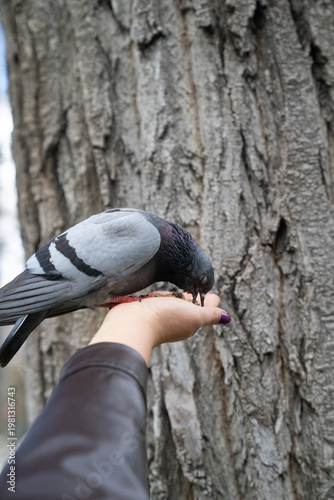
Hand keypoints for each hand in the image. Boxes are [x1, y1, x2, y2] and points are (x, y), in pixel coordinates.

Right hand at [89, 293, 230, 364]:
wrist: (132, 323)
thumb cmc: (166, 319)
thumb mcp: (194, 316)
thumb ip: (210, 315)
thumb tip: (227, 318)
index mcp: (190, 320)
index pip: (204, 308)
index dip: (209, 300)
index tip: (212, 292)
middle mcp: (176, 317)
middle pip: (189, 306)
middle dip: (195, 298)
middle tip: (200, 286)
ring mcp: (160, 313)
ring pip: (173, 303)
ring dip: (178, 296)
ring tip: (183, 287)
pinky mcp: (146, 308)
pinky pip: (157, 301)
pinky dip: (162, 296)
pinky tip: (161, 292)